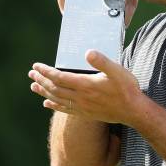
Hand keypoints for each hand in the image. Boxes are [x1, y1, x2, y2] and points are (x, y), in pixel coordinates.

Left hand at [28, 49, 145, 124]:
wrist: (133, 111)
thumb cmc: (127, 88)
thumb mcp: (118, 71)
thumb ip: (102, 61)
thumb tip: (88, 52)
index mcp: (85, 84)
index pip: (59, 77)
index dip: (46, 71)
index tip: (36, 66)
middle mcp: (80, 97)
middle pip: (54, 88)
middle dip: (42, 80)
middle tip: (31, 73)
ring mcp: (82, 107)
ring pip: (57, 99)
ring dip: (44, 92)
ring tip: (34, 86)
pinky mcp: (85, 113)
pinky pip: (64, 110)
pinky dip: (53, 105)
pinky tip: (47, 103)